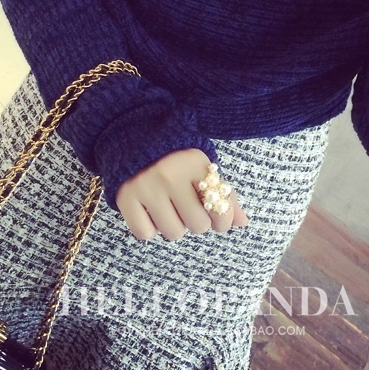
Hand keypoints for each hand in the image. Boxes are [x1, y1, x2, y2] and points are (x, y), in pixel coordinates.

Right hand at [115, 148, 248, 239]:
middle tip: (188, 208)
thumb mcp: (201, 166)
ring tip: (169, 207)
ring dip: (174, 226)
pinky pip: (145, 233)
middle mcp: (171, 174)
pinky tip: (150, 211)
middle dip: (197, 221)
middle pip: (198, 225)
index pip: (220, 207)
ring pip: (173, 233)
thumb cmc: (176, 157)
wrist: (133, 136)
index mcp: (195, 162)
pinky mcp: (125, 196)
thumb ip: (224, 193)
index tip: (216, 217)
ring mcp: (146, 186)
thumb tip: (243, 223)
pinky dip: (149, 228)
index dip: (222, 219)